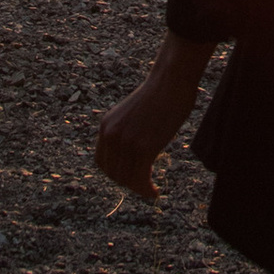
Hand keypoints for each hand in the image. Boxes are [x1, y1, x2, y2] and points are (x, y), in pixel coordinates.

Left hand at [93, 33, 211, 200]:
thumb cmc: (160, 94)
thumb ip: (129, 131)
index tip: (130, 177)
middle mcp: (112, 135)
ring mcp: (127, 142)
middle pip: (114, 173)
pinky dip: (146, 190)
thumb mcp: (134, 114)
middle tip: (144, 186)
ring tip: (150, 192)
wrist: (171, 80)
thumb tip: (136, 150)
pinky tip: (155, 193)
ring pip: (127, 178)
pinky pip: (141, 178)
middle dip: (129, 183)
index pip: (102, 162)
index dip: (115, 174)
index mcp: (106, 126)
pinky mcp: (144, 147)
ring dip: (139, 189)